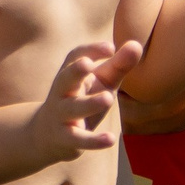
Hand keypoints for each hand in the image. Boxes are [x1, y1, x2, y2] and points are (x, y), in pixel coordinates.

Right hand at [28, 41, 139, 165]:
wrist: (47, 134)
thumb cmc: (81, 100)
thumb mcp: (101, 83)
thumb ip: (118, 65)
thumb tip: (137, 44)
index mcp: (70, 75)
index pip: (74, 57)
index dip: (90, 50)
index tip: (110, 47)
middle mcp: (62, 92)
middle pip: (64, 79)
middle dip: (74, 71)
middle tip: (88, 64)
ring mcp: (62, 115)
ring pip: (72, 108)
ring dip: (88, 103)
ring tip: (108, 98)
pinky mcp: (66, 138)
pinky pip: (78, 139)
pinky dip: (93, 140)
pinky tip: (110, 139)